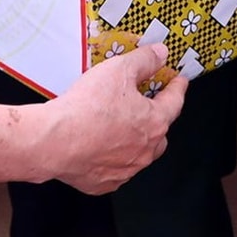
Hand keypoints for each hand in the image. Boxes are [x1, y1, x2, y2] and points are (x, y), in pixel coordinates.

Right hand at [34, 44, 187, 193]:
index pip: (175, 102)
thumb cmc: (87, 108)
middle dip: (156, 117)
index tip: (179, 82)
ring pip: (140, 153)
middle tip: (144, 103)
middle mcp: (145, 150)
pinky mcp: (106, 181)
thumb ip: (143, 60)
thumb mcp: (118, 70)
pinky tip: (99, 144)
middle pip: (160, 131)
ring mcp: (126, 169)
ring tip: (118, 124)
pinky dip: (113, 157)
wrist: (56, 141)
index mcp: (154, 122)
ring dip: (134, 139)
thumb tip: (159, 54)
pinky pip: (116, 168)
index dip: (177, 88)